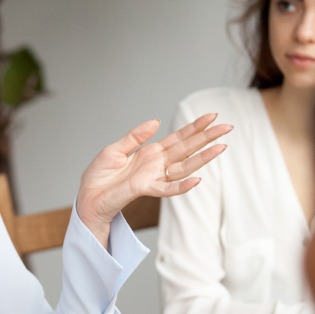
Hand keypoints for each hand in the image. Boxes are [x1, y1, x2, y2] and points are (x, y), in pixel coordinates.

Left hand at [76, 114, 230, 244]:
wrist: (87, 198)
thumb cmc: (99, 177)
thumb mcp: (115, 150)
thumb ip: (135, 136)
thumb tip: (156, 121)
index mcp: (150, 153)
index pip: (178, 138)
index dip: (195, 127)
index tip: (211, 116)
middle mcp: (156, 165)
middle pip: (187, 149)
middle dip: (207, 138)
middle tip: (227, 127)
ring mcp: (153, 177)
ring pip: (184, 167)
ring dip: (203, 158)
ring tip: (221, 147)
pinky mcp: (144, 189)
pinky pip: (167, 189)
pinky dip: (182, 186)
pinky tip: (197, 180)